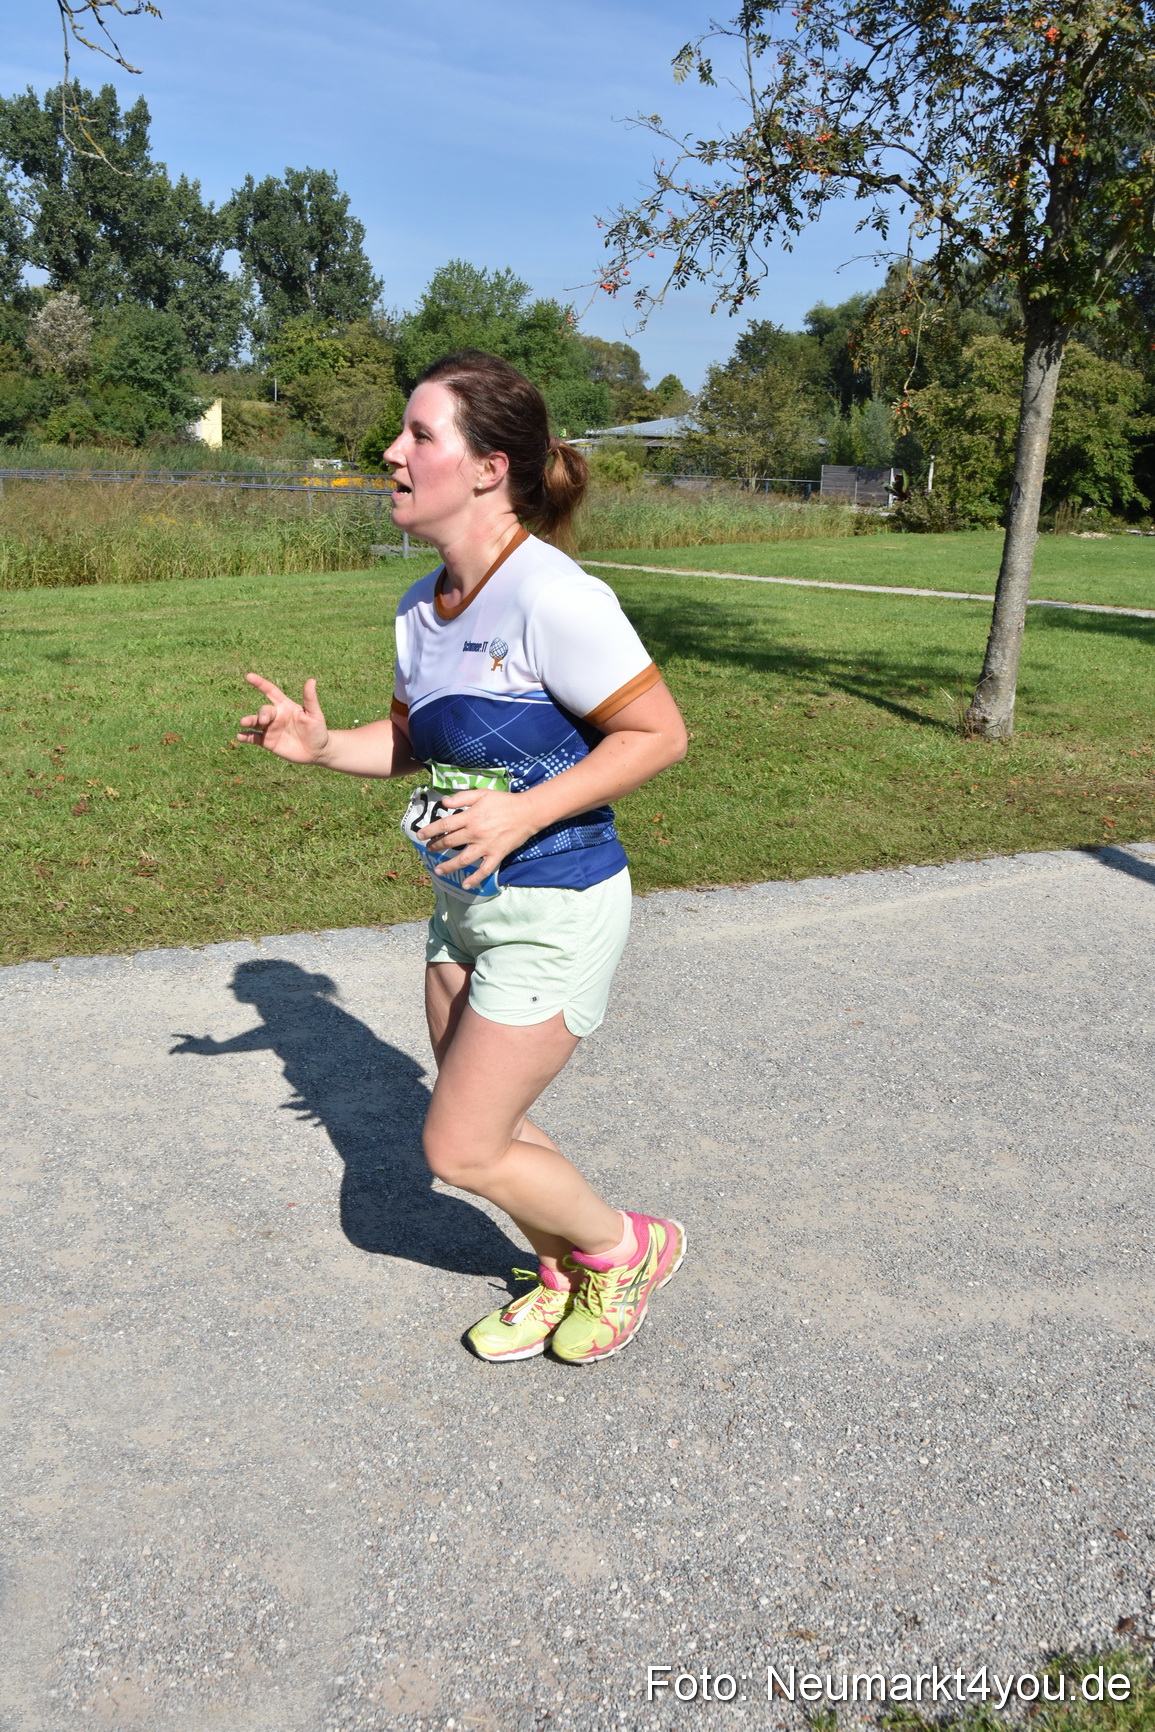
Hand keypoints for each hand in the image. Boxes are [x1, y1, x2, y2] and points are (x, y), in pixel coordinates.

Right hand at [237, 673, 329, 764]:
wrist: (316, 751)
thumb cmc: (317, 730)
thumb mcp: (315, 714)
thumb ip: (310, 699)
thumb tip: (311, 680)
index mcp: (285, 706)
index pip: (271, 691)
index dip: (260, 683)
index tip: (249, 676)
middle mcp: (276, 716)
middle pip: (264, 710)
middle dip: (261, 714)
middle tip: (263, 720)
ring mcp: (270, 729)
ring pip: (255, 723)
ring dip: (248, 722)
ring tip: (243, 723)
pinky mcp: (267, 742)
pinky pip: (254, 738)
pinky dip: (246, 736)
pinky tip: (240, 736)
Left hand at [418, 788, 540, 888]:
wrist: (527, 812)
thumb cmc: (504, 801)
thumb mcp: (482, 794)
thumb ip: (462, 797)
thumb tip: (444, 803)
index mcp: (470, 817)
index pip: (444, 825)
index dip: (430, 831)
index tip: (420, 835)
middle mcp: (474, 833)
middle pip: (450, 842)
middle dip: (436, 846)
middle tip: (429, 849)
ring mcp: (485, 847)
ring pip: (462, 859)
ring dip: (448, 866)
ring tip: (438, 870)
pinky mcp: (496, 855)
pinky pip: (484, 870)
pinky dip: (474, 879)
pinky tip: (465, 885)